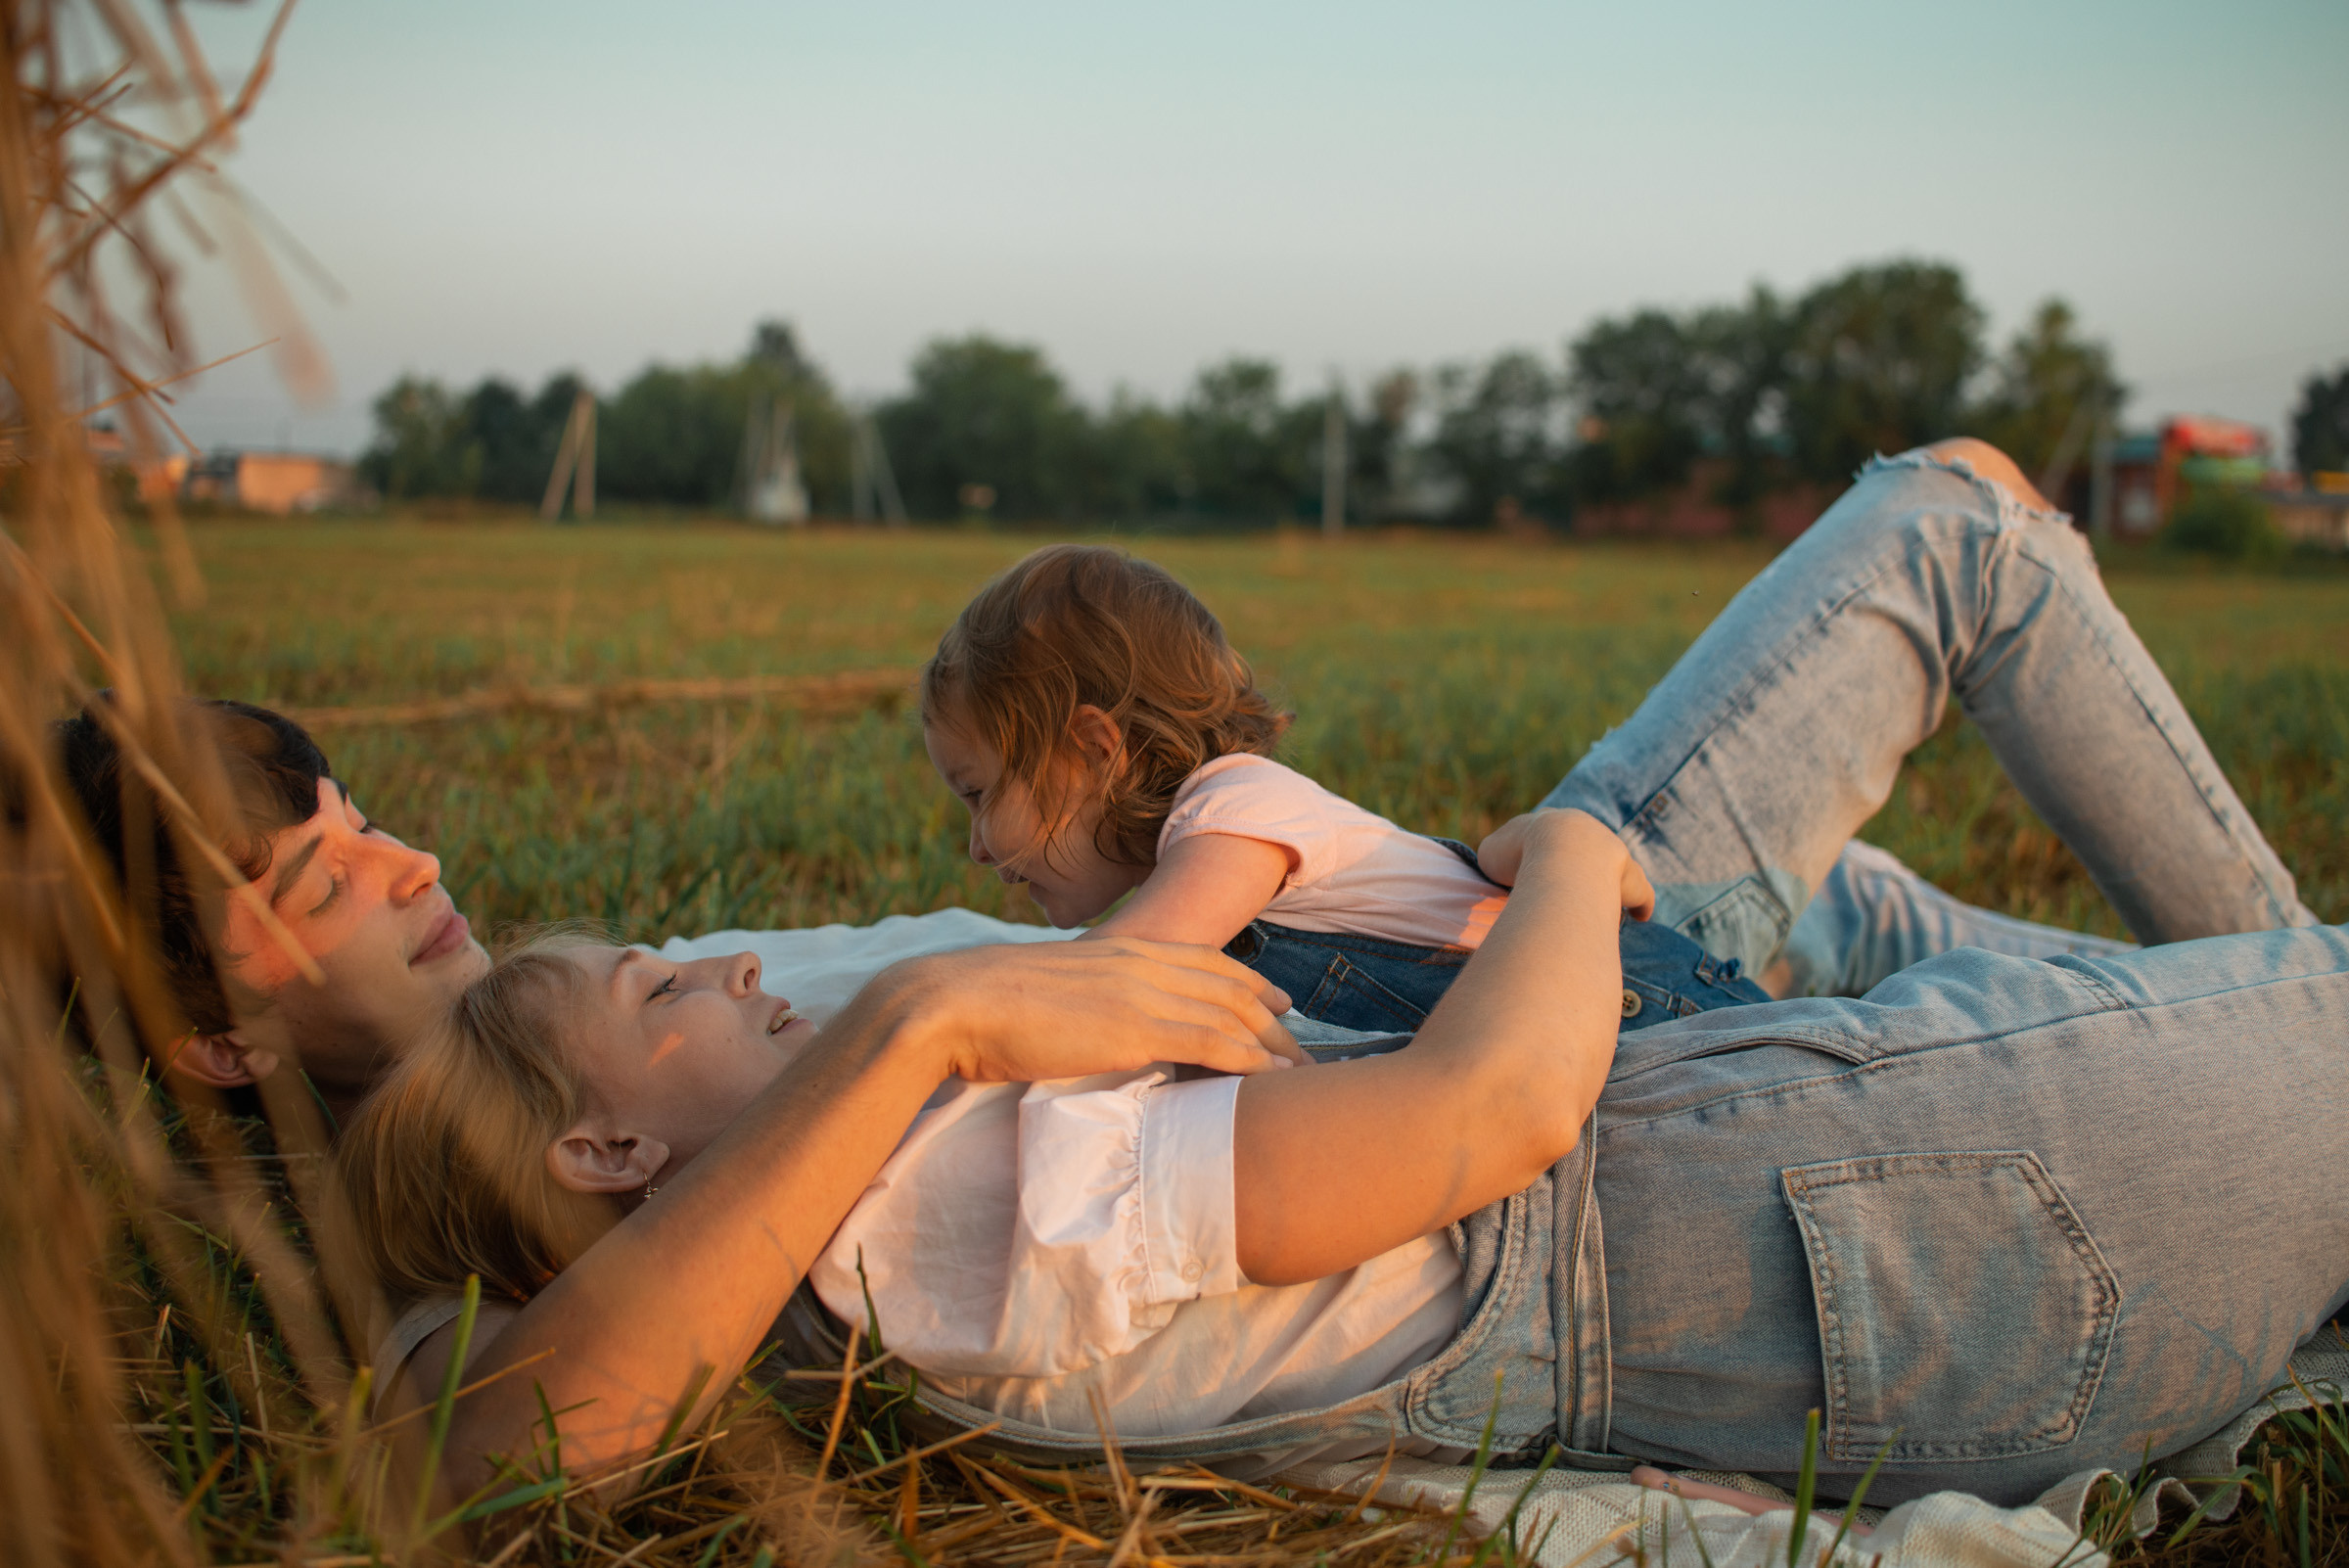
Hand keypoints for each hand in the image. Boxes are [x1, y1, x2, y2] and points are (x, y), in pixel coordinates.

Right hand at [893, 937, 1302, 1081]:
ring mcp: (1140, 993)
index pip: (1205, 960)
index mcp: (1121, 950)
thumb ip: (1083, 998)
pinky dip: (1250, 1059)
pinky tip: (1272, 1078)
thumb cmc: (982, 1004)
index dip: (1249, 980)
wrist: (951, 1002)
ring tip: (1305, 1074)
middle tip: (1307, 1047)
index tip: (1278, 1000)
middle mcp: (1141, 962)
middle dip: (1275, 1018)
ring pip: (1233, 1015)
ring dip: (1276, 1046)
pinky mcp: (1134, 1028)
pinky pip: (1212, 1042)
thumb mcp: (1047, 990)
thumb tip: (1088, 1021)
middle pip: (1232, 987)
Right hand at [1475, 808, 1654, 920]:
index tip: (1528, 869)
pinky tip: (1640, 917)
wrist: (1560, 856)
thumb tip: (1499, 871)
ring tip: (1597, 906)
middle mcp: (1585, 830)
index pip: (1544, 833)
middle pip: (1581, 848)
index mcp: (1550, 822)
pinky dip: (1640, 904)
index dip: (1535, 851)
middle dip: (1573, 865)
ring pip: (1611, 869)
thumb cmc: (1519, 856)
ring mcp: (1612, 852)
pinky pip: (1639, 893)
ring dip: (1605, 885)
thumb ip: (1496, 858)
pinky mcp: (1631, 879)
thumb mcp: (1491, 854)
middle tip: (1562, 889)